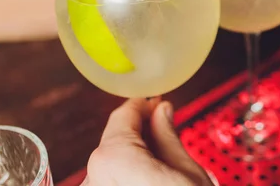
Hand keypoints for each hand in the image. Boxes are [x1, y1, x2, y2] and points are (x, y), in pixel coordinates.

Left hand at [82, 99, 211, 185]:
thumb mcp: (187, 173)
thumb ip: (167, 137)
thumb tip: (161, 111)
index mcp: (114, 158)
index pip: (123, 116)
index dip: (144, 105)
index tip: (158, 101)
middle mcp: (92, 179)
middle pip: (115, 141)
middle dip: (139, 131)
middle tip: (164, 124)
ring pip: (111, 164)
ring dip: (132, 155)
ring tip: (161, 158)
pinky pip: (108, 182)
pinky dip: (125, 176)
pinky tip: (148, 179)